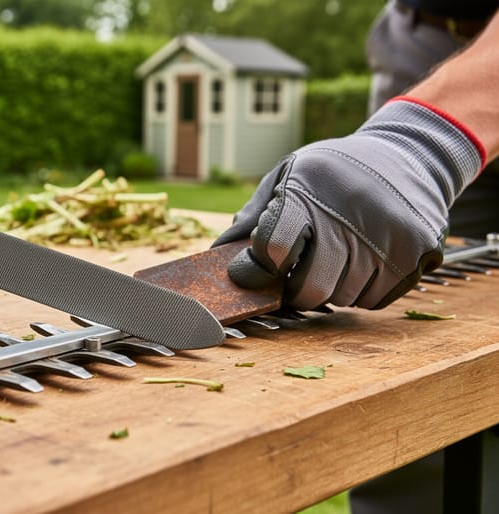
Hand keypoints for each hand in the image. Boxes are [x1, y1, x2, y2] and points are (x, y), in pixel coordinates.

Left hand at [215, 99, 482, 309]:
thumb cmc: (333, 171)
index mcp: (311, 187)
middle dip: (292, 288)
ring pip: (340, 298)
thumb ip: (254, 216)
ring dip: (328, 288)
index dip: (255, 267)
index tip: (250, 270)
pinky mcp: (416, 255)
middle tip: (292, 274)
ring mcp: (389, 237)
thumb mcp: (288, 175)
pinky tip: (360, 261)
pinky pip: (371, 300)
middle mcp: (352, 213)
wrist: (409, 157)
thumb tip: (216, 257)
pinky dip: (358, 290)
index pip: (273, 245)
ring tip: (333, 258)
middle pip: (308, 287)